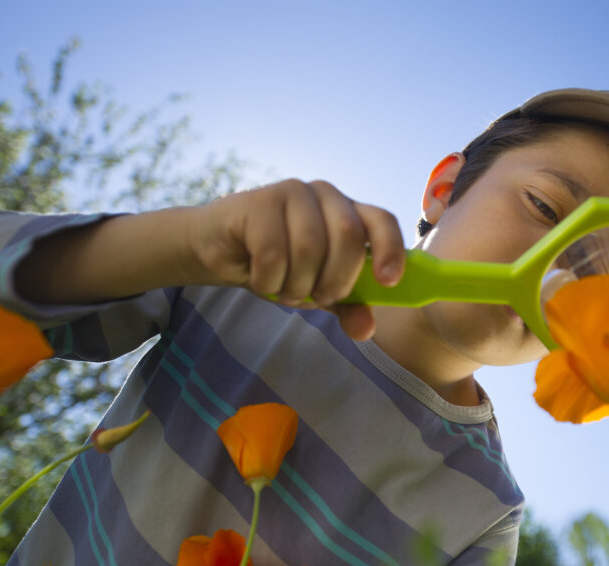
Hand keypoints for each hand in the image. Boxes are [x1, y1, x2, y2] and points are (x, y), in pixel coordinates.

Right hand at [187, 179, 405, 339]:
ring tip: (284, 289)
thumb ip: (346, 306)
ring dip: (297, 285)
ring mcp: (292, 193)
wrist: (217, 248)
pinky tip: (260, 279)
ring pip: (309, 249)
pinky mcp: (258, 202)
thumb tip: (366, 329)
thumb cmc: (277, 265)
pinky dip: (268, 280)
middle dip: (335, 280)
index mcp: (348, 211)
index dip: (390, 250)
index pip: (382, 221)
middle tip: (317, 298)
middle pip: (348, 237)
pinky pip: (273, 254)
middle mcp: (325, 194)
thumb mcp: (317, 289)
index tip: (387, 282)